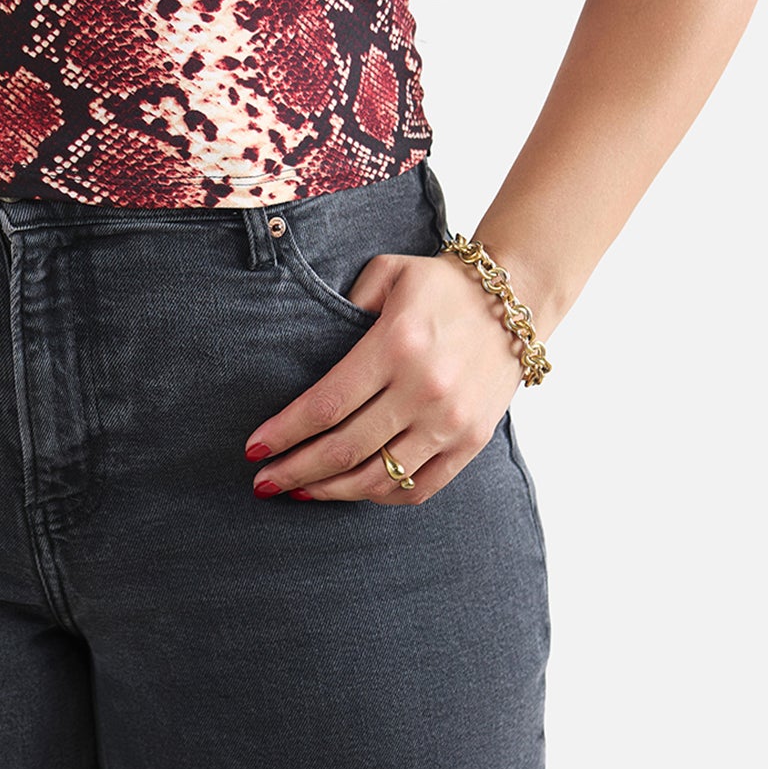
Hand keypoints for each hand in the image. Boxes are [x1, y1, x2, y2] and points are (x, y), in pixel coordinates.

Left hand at [242, 249, 523, 505]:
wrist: (514, 302)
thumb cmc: (440, 285)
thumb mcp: (389, 272)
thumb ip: (345, 301)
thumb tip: (304, 344)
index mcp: (396, 346)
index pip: (326, 404)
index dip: (285, 432)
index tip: (254, 448)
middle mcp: (424, 390)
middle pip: (345, 448)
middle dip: (295, 470)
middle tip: (262, 482)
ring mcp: (451, 422)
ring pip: (379, 477)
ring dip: (331, 491)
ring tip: (299, 491)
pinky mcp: (472, 442)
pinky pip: (419, 488)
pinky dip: (380, 496)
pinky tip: (352, 491)